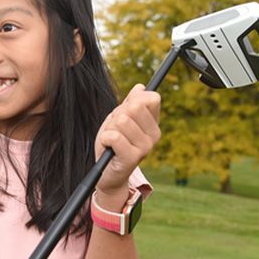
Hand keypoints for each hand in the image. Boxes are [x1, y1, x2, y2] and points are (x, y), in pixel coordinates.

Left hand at [94, 84, 160, 202]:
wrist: (107, 172)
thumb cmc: (113, 144)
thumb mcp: (120, 119)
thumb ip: (130, 103)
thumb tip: (140, 87)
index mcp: (153, 123)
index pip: (151, 98)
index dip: (132, 101)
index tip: (125, 113)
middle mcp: (154, 135)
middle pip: (133, 107)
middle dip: (116, 116)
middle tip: (115, 129)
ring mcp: (146, 147)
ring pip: (121, 121)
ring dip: (109, 129)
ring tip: (111, 141)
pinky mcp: (133, 157)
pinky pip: (114, 136)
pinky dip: (105, 139)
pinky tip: (109, 148)